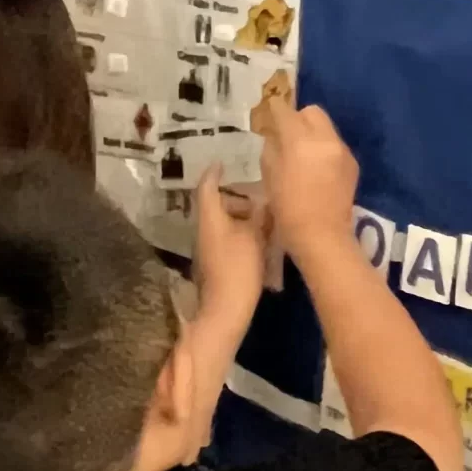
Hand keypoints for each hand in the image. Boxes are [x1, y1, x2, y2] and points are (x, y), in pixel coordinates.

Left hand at [192, 165, 269, 329]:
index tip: (224, 162)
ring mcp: (209, 247)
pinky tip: (261, 239)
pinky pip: (228, 237)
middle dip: (237, 198)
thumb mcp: (254, 236)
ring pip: (224, 222)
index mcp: (210, 218)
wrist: (226, 308)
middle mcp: (205, 229)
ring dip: (242, 217)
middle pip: (217, 205)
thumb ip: (259, 215)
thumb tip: (263, 200)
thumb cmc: (239, 267)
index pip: (207, 187)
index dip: (214, 172)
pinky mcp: (217, 262)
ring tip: (266, 219)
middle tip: (260, 197)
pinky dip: (242, 232)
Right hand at [258, 102, 359, 262]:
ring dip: (312, 133)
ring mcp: (342, 150)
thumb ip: (272, 147)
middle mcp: (325, 139)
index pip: (285, 111)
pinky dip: (324, 149)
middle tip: (287, 135)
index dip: (274, 109)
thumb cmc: (287, 208)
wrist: (322, 235)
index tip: (268, 113)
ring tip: (302, 153)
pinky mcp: (352, 163)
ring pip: (326, 127)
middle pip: (312, 111)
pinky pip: (335, 145)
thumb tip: (275, 134)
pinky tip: (317, 169)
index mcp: (299, 140)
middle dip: (298, 118)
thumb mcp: (269, 175)